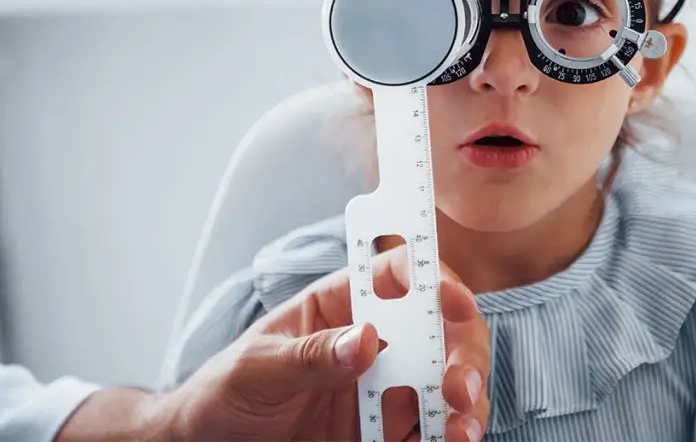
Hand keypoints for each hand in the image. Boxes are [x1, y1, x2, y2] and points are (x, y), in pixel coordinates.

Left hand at [165, 245, 490, 441]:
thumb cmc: (225, 392)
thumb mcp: (257, 368)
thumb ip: (310, 355)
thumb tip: (367, 340)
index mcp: (342, 305)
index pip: (399, 276)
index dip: (435, 280)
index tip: (454, 302)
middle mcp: (375, 342)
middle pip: (440, 330)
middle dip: (462, 353)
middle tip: (460, 387)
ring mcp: (383, 388)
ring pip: (445, 382)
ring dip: (465, 402)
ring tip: (461, 430)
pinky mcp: (384, 432)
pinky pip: (428, 431)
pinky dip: (446, 436)